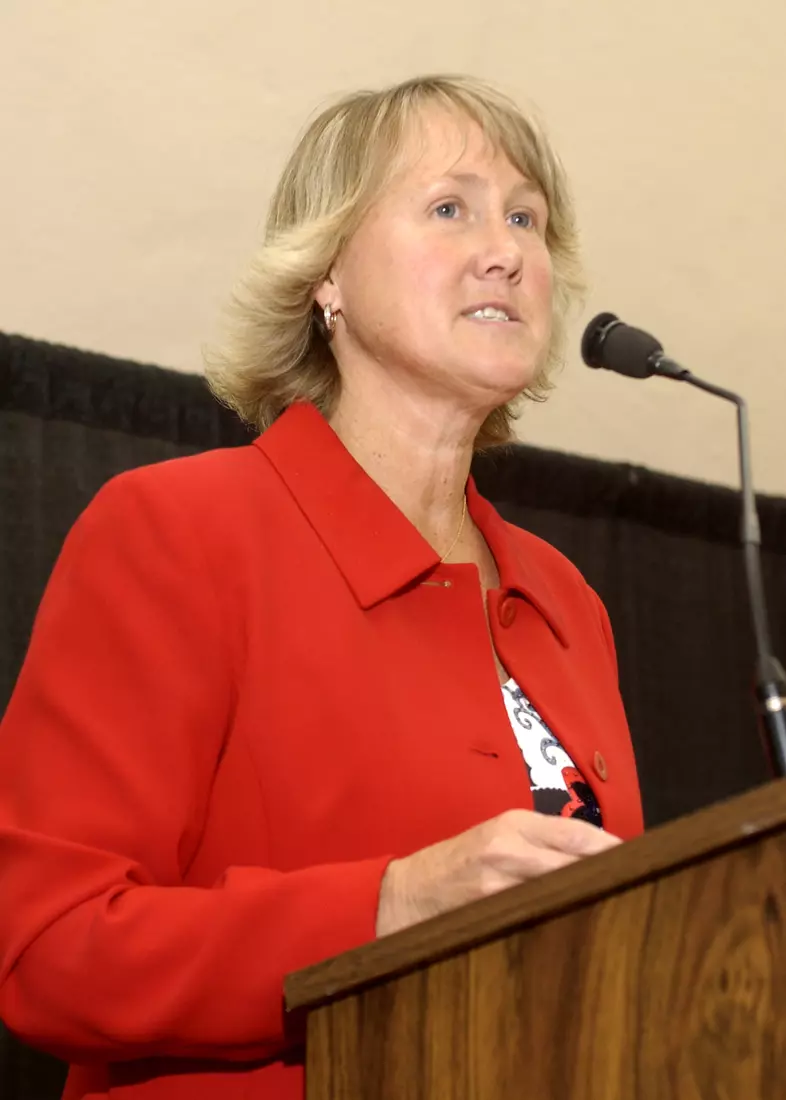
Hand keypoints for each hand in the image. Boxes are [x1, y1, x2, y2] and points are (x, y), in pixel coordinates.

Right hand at [376, 809, 621, 936]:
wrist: (402, 894)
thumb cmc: (454, 867)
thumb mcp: (494, 840)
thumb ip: (538, 844)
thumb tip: (596, 860)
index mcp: (513, 823)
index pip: (579, 834)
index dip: (614, 850)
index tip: (645, 862)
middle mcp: (509, 845)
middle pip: (577, 861)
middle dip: (609, 876)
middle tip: (643, 889)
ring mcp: (499, 880)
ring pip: (562, 889)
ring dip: (591, 900)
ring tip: (620, 911)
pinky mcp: (488, 909)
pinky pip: (537, 915)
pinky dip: (561, 921)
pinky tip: (579, 932)